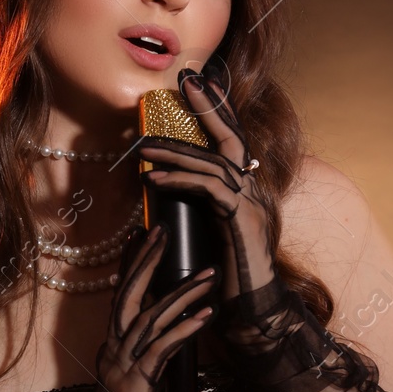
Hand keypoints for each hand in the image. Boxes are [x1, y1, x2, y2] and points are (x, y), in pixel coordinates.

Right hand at [79, 224, 217, 391]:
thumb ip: (155, 367)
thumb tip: (178, 345)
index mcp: (112, 353)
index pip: (122, 299)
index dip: (133, 266)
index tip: (145, 236)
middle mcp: (112, 353)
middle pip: (128, 295)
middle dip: (147, 260)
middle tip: (165, 230)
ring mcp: (120, 369)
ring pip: (149, 317)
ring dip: (181, 293)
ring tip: (207, 273)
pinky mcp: (135, 386)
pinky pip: (161, 349)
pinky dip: (185, 329)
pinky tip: (206, 315)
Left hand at [136, 67, 276, 300]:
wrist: (250, 308)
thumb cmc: (224, 275)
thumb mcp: (202, 231)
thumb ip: (190, 206)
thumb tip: (157, 187)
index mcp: (243, 190)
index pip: (230, 143)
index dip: (214, 113)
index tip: (193, 88)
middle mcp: (252, 190)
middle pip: (232, 138)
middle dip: (209, 108)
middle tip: (185, 83)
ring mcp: (251, 204)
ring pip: (213, 163)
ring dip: (174, 153)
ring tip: (141, 148)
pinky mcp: (242, 220)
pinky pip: (209, 190)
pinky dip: (178, 181)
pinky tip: (152, 181)